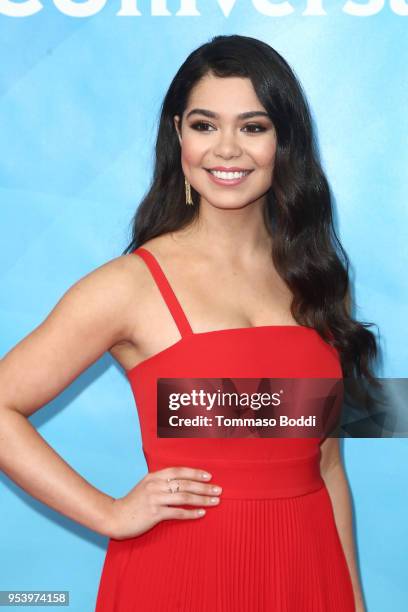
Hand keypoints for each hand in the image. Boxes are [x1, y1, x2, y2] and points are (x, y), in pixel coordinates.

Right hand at [107, 466, 222, 539]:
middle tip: (218, 490)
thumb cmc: (133, 502)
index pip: (179, 471)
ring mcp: (155, 499)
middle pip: (185, 484)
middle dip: (204, 487)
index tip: (209, 476)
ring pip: (184, 497)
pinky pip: (177, 513)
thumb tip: (182, 482)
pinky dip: (191, 513)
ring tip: (215, 501)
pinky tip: (201, 513)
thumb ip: (161, 482)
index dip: (195, 473)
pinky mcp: (154, 514)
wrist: (116, 517)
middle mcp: (155, 485)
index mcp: (154, 476)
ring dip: (202, 499)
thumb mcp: (146, 485)